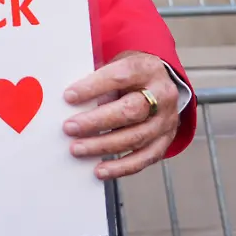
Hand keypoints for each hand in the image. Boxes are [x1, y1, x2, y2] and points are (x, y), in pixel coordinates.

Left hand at [61, 51, 179, 179]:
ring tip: (78, 149)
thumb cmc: (132, 75)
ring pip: (136, 137)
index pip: (120, 77)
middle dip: (96, 121)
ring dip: (103, 146)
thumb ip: (99, 82)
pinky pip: (145, 158)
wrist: (162, 82)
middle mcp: (162, 95)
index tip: (69, 96)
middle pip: (130, 110)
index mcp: (146, 69)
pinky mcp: (166, 140)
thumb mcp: (117, 65)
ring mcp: (166, 120)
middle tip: (70, 128)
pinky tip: (101, 170)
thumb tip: (69, 103)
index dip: (93, 87)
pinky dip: (121, 167)